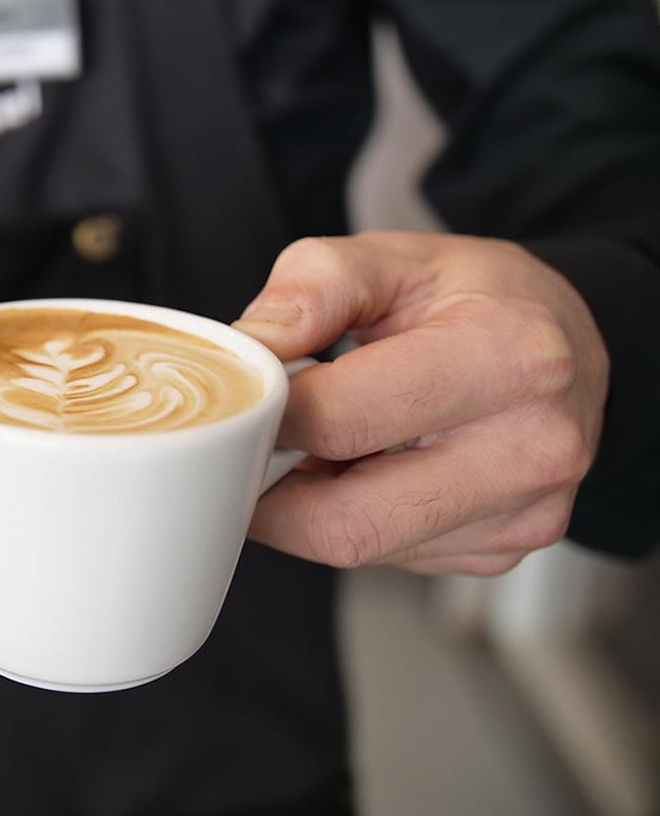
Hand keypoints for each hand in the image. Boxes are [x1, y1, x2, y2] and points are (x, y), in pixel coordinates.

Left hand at [234, 231, 607, 575]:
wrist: (569, 342)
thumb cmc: (476, 298)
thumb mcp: (393, 258)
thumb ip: (312, 288)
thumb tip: (250, 346)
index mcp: (508, 358)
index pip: (341, 421)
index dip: (267, 417)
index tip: (245, 401)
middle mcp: (530, 449)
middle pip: (345, 520)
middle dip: (271, 492)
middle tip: (248, 449)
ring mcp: (522, 512)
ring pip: (359, 548)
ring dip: (308, 507)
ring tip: (310, 448)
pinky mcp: (502, 550)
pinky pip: (389, 557)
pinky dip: (351, 518)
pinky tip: (361, 471)